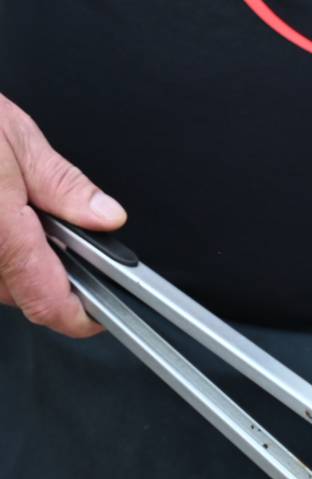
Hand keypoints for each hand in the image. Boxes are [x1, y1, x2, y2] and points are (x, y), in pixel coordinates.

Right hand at [1, 94, 126, 336]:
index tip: (102, 310)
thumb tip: (106, 218)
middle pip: (23, 296)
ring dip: (15, 262)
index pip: (47, 303)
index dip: (83, 315)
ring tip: (12, 212)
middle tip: (54, 229)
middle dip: (50, 272)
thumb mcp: (15, 137)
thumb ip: (62, 185)